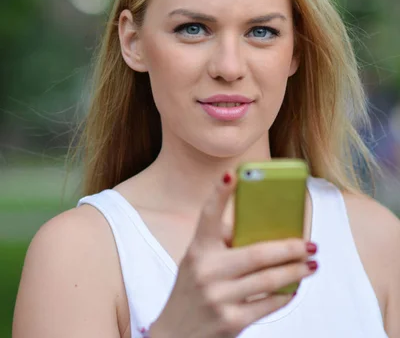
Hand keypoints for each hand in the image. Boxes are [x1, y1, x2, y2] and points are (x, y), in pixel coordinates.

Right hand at [149, 171, 316, 337]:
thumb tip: (267, 229)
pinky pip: (267, 304)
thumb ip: (222, 243)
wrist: (175, 335)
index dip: (220, 193)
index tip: (234, 174)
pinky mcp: (230, 321)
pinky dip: (284, 295)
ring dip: (296, 271)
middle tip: (309, 244)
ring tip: (311, 264)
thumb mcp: (198, 261)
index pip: (208, 215)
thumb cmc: (194, 288)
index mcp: (198, 249)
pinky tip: (294, 288)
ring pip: (269, 279)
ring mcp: (218, 297)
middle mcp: (206, 271)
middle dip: (289, 248)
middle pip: (257, 253)